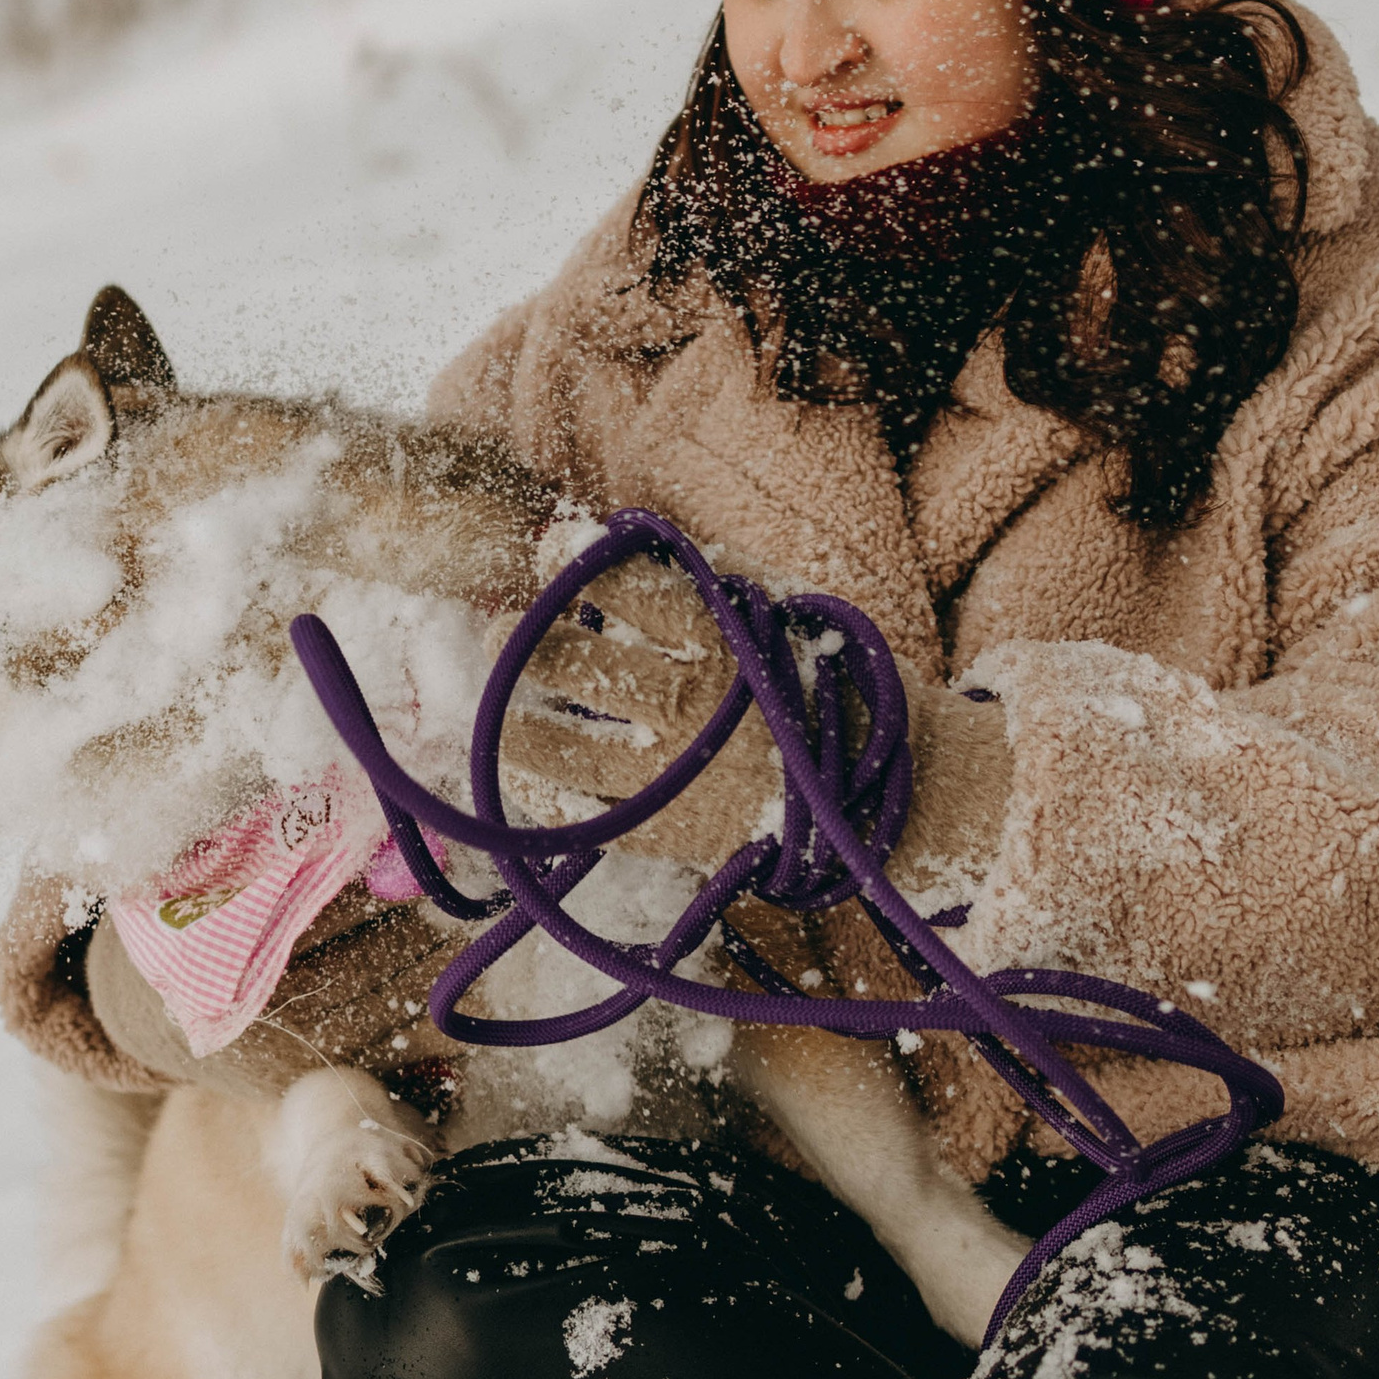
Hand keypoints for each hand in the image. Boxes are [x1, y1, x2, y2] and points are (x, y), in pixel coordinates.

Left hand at [497, 558, 1010, 899]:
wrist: (883, 802)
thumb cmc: (822, 691)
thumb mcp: (781, 618)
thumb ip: (702, 583)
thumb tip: (600, 542)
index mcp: (730, 644)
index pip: (629, 590)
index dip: (576, 567)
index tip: (550, 553)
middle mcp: (698, 707)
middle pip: (578, 665)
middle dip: (523, 642)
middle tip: (498, 629)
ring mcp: (679, 776)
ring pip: (560, 744)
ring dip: (510, 717)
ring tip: (495, 701)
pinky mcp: (669, 835)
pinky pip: (581, 814)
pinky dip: (541, 788)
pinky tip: (519, 768)